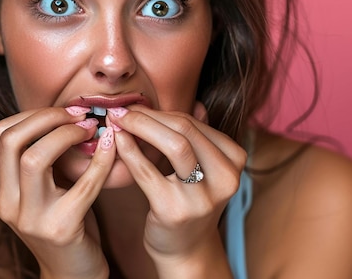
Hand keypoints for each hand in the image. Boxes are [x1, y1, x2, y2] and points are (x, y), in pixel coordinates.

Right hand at [0, 107, 115, 278]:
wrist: (73, 274)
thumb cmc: (65, 223)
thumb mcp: (44, 191)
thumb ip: (44, 158)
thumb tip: (66, 114)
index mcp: (1, 189)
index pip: (0, 134)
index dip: (32, 114)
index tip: (64, 111)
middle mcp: (8, 203)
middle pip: (11, 141)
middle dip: (47, 118)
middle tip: (79, 115)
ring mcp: (31, 218)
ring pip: (34, 158)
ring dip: (67, 135)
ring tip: (92, 128)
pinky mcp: (62, 229)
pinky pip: (83, 185)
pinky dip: (100, 160)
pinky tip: (112, 147)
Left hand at [107, 102, 245, 276]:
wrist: (184, 248)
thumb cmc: (190, 202)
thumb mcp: (204, 169)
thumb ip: (201, 138)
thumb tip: (198, 103)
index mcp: (234, 160)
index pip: (194, 123)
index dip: (161, 112)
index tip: (136, 106)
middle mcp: (225, 177)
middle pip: (185, 130)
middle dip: (148, 116)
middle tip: (122, 110)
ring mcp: (203, 196)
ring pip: (174, 145)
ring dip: (140, 127)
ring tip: (118, 121)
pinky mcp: (175, 210)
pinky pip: (148, 171)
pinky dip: (129, 150)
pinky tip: (116, 140)